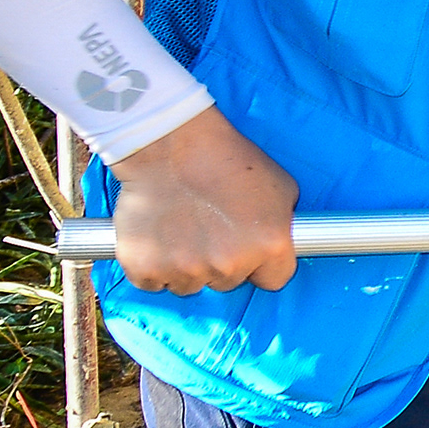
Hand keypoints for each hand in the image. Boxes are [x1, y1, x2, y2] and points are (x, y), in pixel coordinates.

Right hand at [105, 108, 299, 294]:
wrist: (171, 142)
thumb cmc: (227, 158)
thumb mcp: (281, 186)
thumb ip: (284, 224)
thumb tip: (282, 243)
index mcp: (269, 245)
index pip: (274, 279)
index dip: (262, 265)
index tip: (249, 249)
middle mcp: (229, 264)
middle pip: (229, 282)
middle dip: (222, 262)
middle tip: (209, 227)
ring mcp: (185, 270)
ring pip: (189, 285)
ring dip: (186, 267)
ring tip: (181, 228)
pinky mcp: (145, 269)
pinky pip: (152, 282)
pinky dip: (152, 266)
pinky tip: (157, 237)